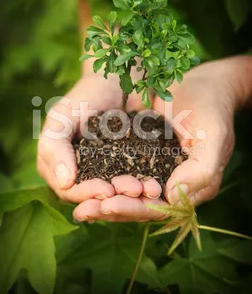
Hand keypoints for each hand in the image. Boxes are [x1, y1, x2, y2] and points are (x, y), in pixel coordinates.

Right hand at [37, 73, 162, 205]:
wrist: (115, 81)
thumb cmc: (84, 96)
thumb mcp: (63, 117)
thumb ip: (55, 146)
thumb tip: (64, 183)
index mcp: (59, 168)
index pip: (70, 192)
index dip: (87, 194)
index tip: (107, 190)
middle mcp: (81, 176)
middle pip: (95, 198)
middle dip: (115, 198)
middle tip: (135, 190)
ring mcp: (106, 174)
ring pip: (117, 195)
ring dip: (133, 197)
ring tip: (150, 189)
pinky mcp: (129, 169)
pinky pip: (136, 183)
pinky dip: (145, 186)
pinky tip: (157, 185)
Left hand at [73, 57, 250, 221]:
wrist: (203, 84)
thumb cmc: (211, 108)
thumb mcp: (212, 137)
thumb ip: (201, 171)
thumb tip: (170, 197)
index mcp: (193, 187)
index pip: (160, 209)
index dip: (133, 209)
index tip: (107, 204)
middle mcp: (174, 185)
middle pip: (140, 206)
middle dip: (112, 208)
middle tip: (83, 209)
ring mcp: (157, 171)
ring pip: (128, 194)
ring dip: (105, 199)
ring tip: (80, 203)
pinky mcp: (144, 157)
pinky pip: (123, 173)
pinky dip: (105, 179)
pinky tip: (84, 180)